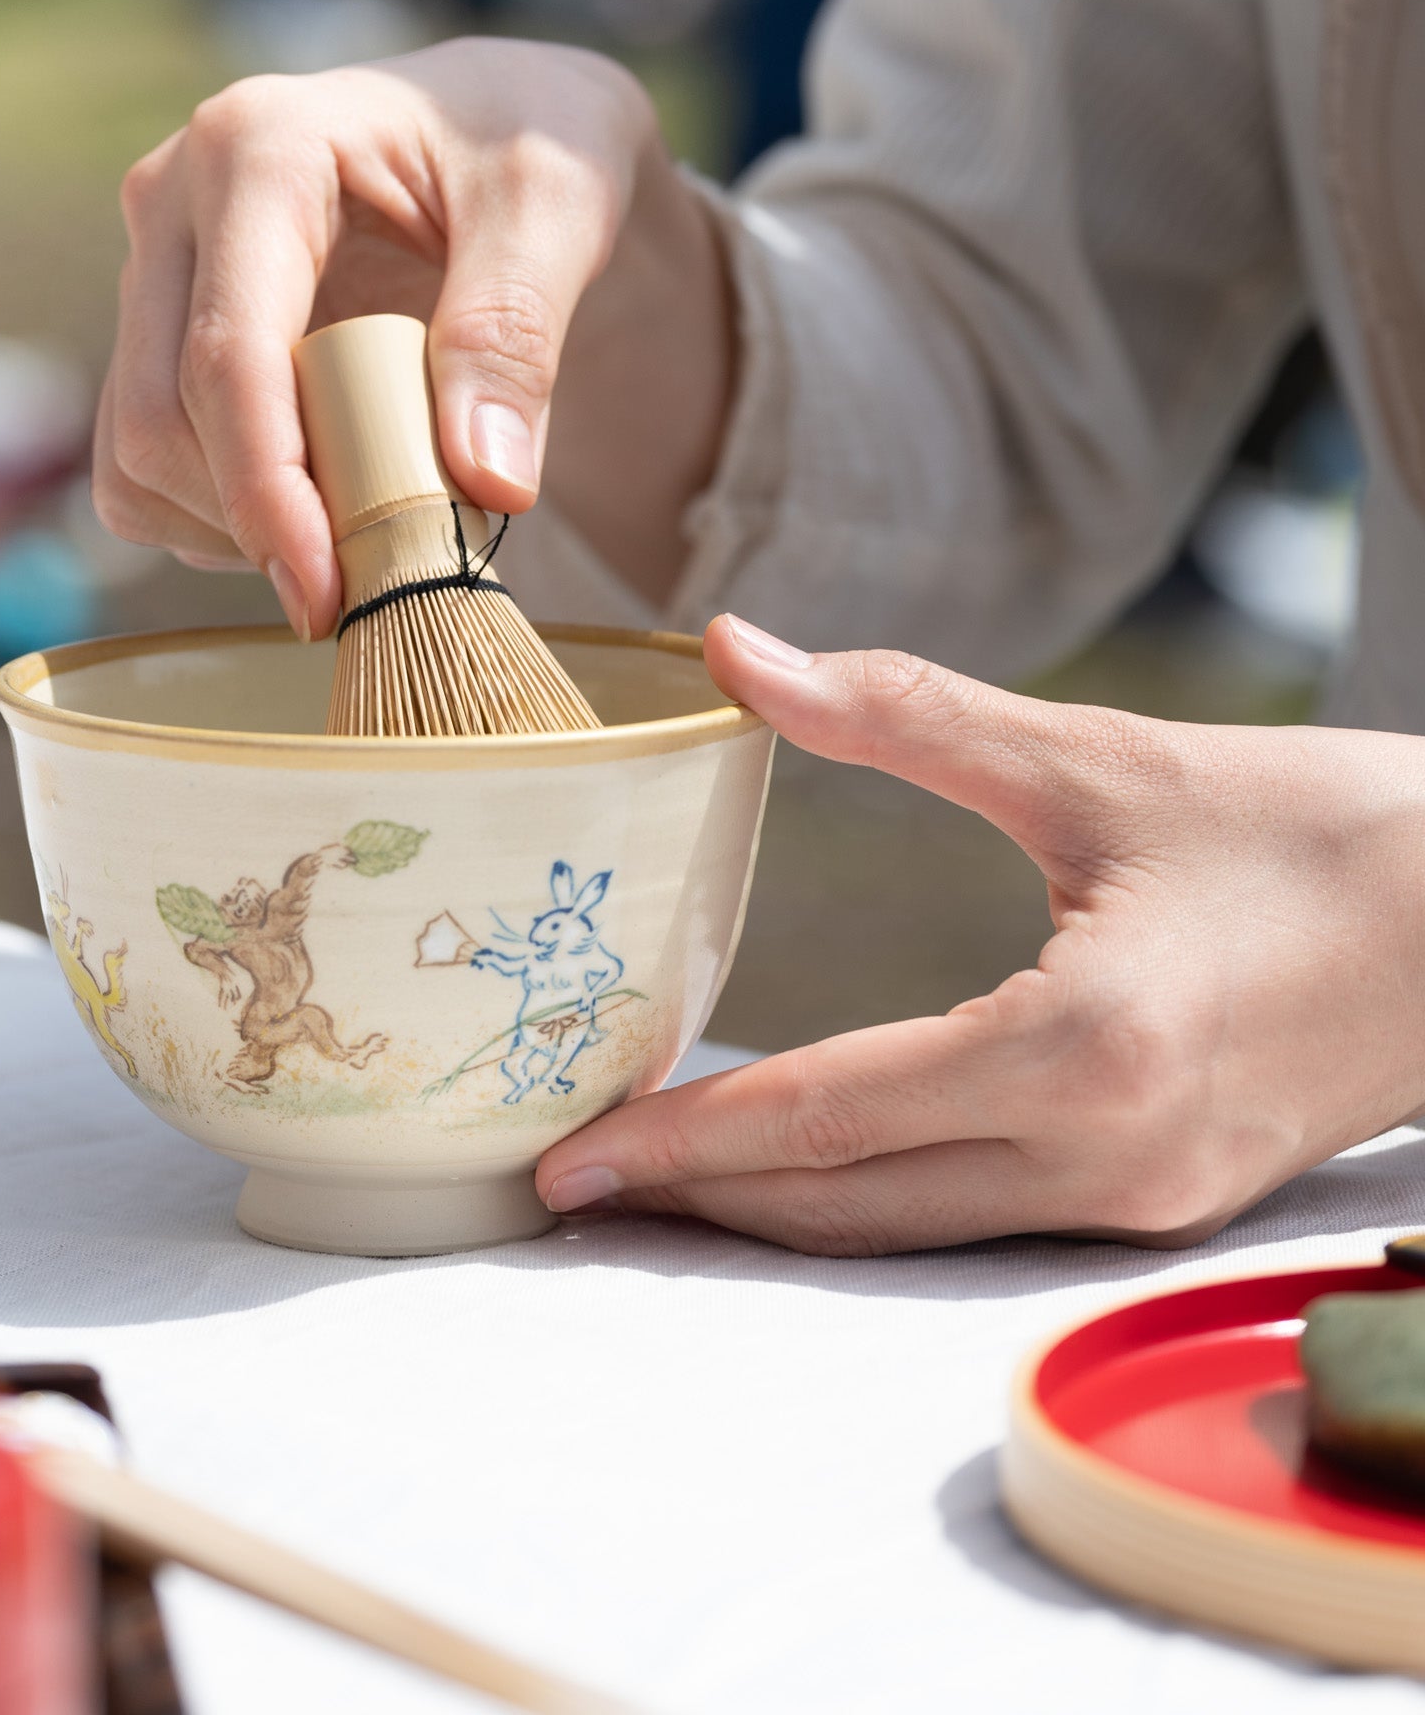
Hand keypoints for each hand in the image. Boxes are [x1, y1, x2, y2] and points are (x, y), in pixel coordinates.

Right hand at [92, 37, 731, 632]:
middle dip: (257, 525)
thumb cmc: (528, 140)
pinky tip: (316, 503)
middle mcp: (173, 204)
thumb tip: (485, 484)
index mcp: (258, 149)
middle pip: (160, 424)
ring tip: (361, 530)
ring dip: (234, 531)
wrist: (493, 125)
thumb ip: (517, 334)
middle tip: (377, 579)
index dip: (268, 494)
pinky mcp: (153, 334)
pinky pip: (142, 472)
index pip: (228, 358)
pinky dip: (217, 522)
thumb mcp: (559, 208)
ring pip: (136, 461)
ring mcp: (152, 272)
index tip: (327, 594)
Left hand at [535, 617, 1424, 1254]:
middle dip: (697, 1199)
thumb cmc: (1314, 829)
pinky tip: (797, 1161)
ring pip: (900, 1228)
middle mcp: (1100, 1158)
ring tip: (651, 1182)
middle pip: (842, 1202)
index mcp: (1079, 1050)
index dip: (682, 1142)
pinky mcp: (1154, 1204)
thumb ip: (900, 712)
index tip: (564, 1159)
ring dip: (770, 1210)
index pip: (824, 1114)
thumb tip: (733, 648)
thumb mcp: (1099, 761)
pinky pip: (967, 1218)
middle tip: (563, 1183)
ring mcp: (1132, 1202)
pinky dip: (863, 1196)